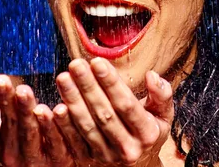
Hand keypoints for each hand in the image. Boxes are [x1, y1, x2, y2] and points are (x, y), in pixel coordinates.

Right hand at [0, 75, 74, 166]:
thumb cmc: (26, 140)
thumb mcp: (5, 128)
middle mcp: (12, 155)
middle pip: (8, 124)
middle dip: (5, 100)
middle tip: (1, 80)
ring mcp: (35, 159)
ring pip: (29, 133)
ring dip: (26, 111)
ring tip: (23, 91)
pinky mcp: (59, 159)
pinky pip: (56, 142)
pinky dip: (55, 125)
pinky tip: (58, 108)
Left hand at [53, 58, 173, 166]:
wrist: (139, 161)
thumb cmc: (150, 127)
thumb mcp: (163, 112)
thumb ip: (161, 94)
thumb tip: (152, 76)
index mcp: (147, 133)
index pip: (126, 105)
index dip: (111, 83)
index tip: (97, 62)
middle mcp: (128, 148)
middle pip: (104, 114)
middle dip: (88, 87)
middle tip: (76, 65)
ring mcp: (108, 157)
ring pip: (87, 126)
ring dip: (73, 101)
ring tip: (63, 78)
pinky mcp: (91, 161)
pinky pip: (74, 142)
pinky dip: (63, 125)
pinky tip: (55, 107)